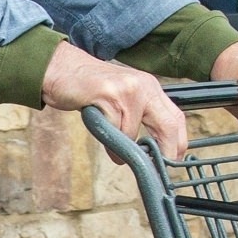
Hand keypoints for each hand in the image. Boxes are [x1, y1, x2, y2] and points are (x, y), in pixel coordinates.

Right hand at [41, 40, 187, 161]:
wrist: (60, 68)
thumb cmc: (90, 88)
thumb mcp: (123, 98)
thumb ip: (140, 116)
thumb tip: (154, 150)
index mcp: (151, 87)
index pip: (177, 118)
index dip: (177, 143)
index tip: (171, 162)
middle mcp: (144, 86)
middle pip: (168, 125)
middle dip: (165, 152)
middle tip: (154, 169)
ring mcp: (127, 89)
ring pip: (133, 132)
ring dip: (122, 149)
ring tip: (111, 146)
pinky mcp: (108, 94)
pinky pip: (113, 129)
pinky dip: (107, 141)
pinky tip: (99, 130)